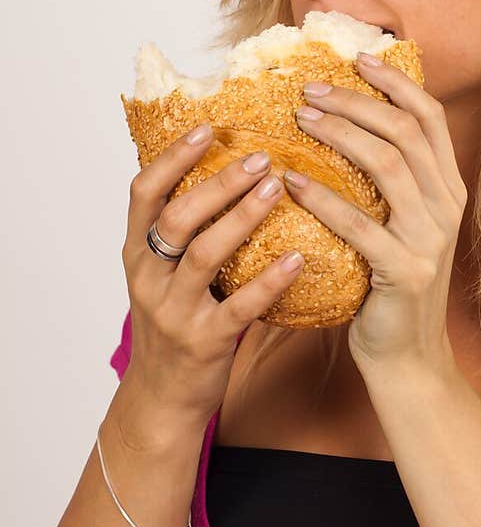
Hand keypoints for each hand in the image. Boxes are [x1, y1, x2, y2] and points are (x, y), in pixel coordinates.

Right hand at [122, 128, 303, 427]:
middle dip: (218, 182)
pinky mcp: (203, 342)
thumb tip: (227, 175)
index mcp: (137, 254)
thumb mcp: (165, 276)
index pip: (143, 192)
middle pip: (177, 217)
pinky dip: (269, 280)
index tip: (207, 128)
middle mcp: (148, 278)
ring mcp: (173, 311)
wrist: (162, 399)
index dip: (172, 157)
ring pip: (204, 254)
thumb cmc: (175, 326)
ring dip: (242, 217)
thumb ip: (185, 234)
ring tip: (278, 189)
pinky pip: (239, 306)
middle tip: (261, 156)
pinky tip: (297, 259)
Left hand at [283, 52, 467, 375]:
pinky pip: (360, 224)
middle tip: (309, 90)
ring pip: (387, 165)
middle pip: (404, 131)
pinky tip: (291, 182)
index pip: (429, 116)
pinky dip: (323, 197)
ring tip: (300, 120)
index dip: (394, 81)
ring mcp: (430, 239)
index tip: (355, 58)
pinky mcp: (405, 271)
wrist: (406, 355)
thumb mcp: (402, 225)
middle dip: (356, 102)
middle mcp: (447, 207)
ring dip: (339, 135)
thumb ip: (390, 181)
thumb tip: (344, 125)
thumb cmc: (389, 284)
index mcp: (449, 189)